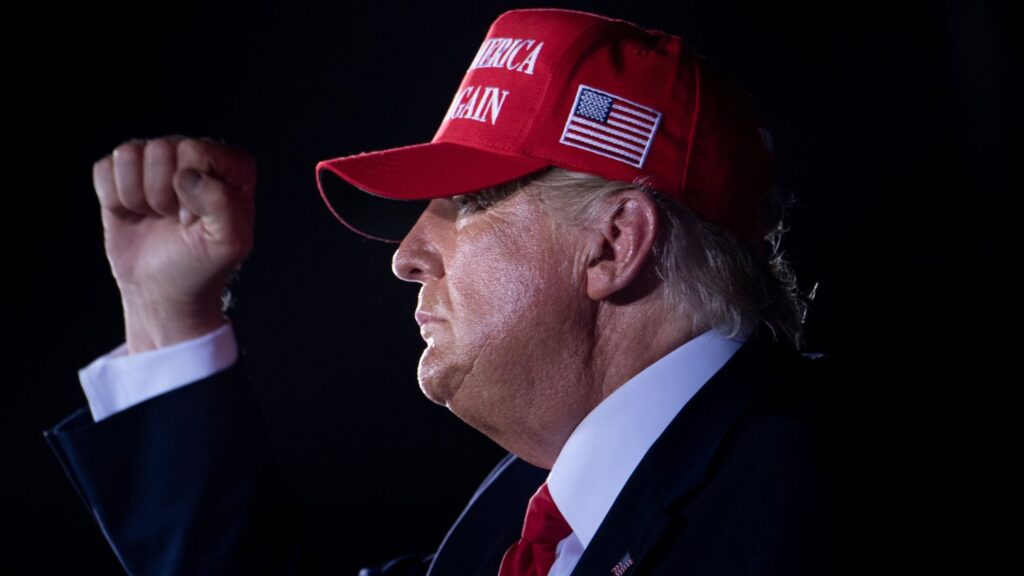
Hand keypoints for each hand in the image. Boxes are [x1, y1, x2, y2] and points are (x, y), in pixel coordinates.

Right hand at [93, 136, 255, 352]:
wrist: (164, 290)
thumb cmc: (201, 265)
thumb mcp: (228, 243)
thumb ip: (222, 205)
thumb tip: (186, 176)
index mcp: (231, 165)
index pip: (196, 150)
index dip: (191, 190)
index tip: (196, 219)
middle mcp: (194, 155)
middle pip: (160, 150)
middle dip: (162, 194)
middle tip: (175, 220)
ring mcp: (157, 161)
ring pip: (128, 154)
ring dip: (137, 197)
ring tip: (157, 216)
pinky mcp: (123, 174)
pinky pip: (103, 169)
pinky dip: (113, 199)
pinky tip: (134, 214)